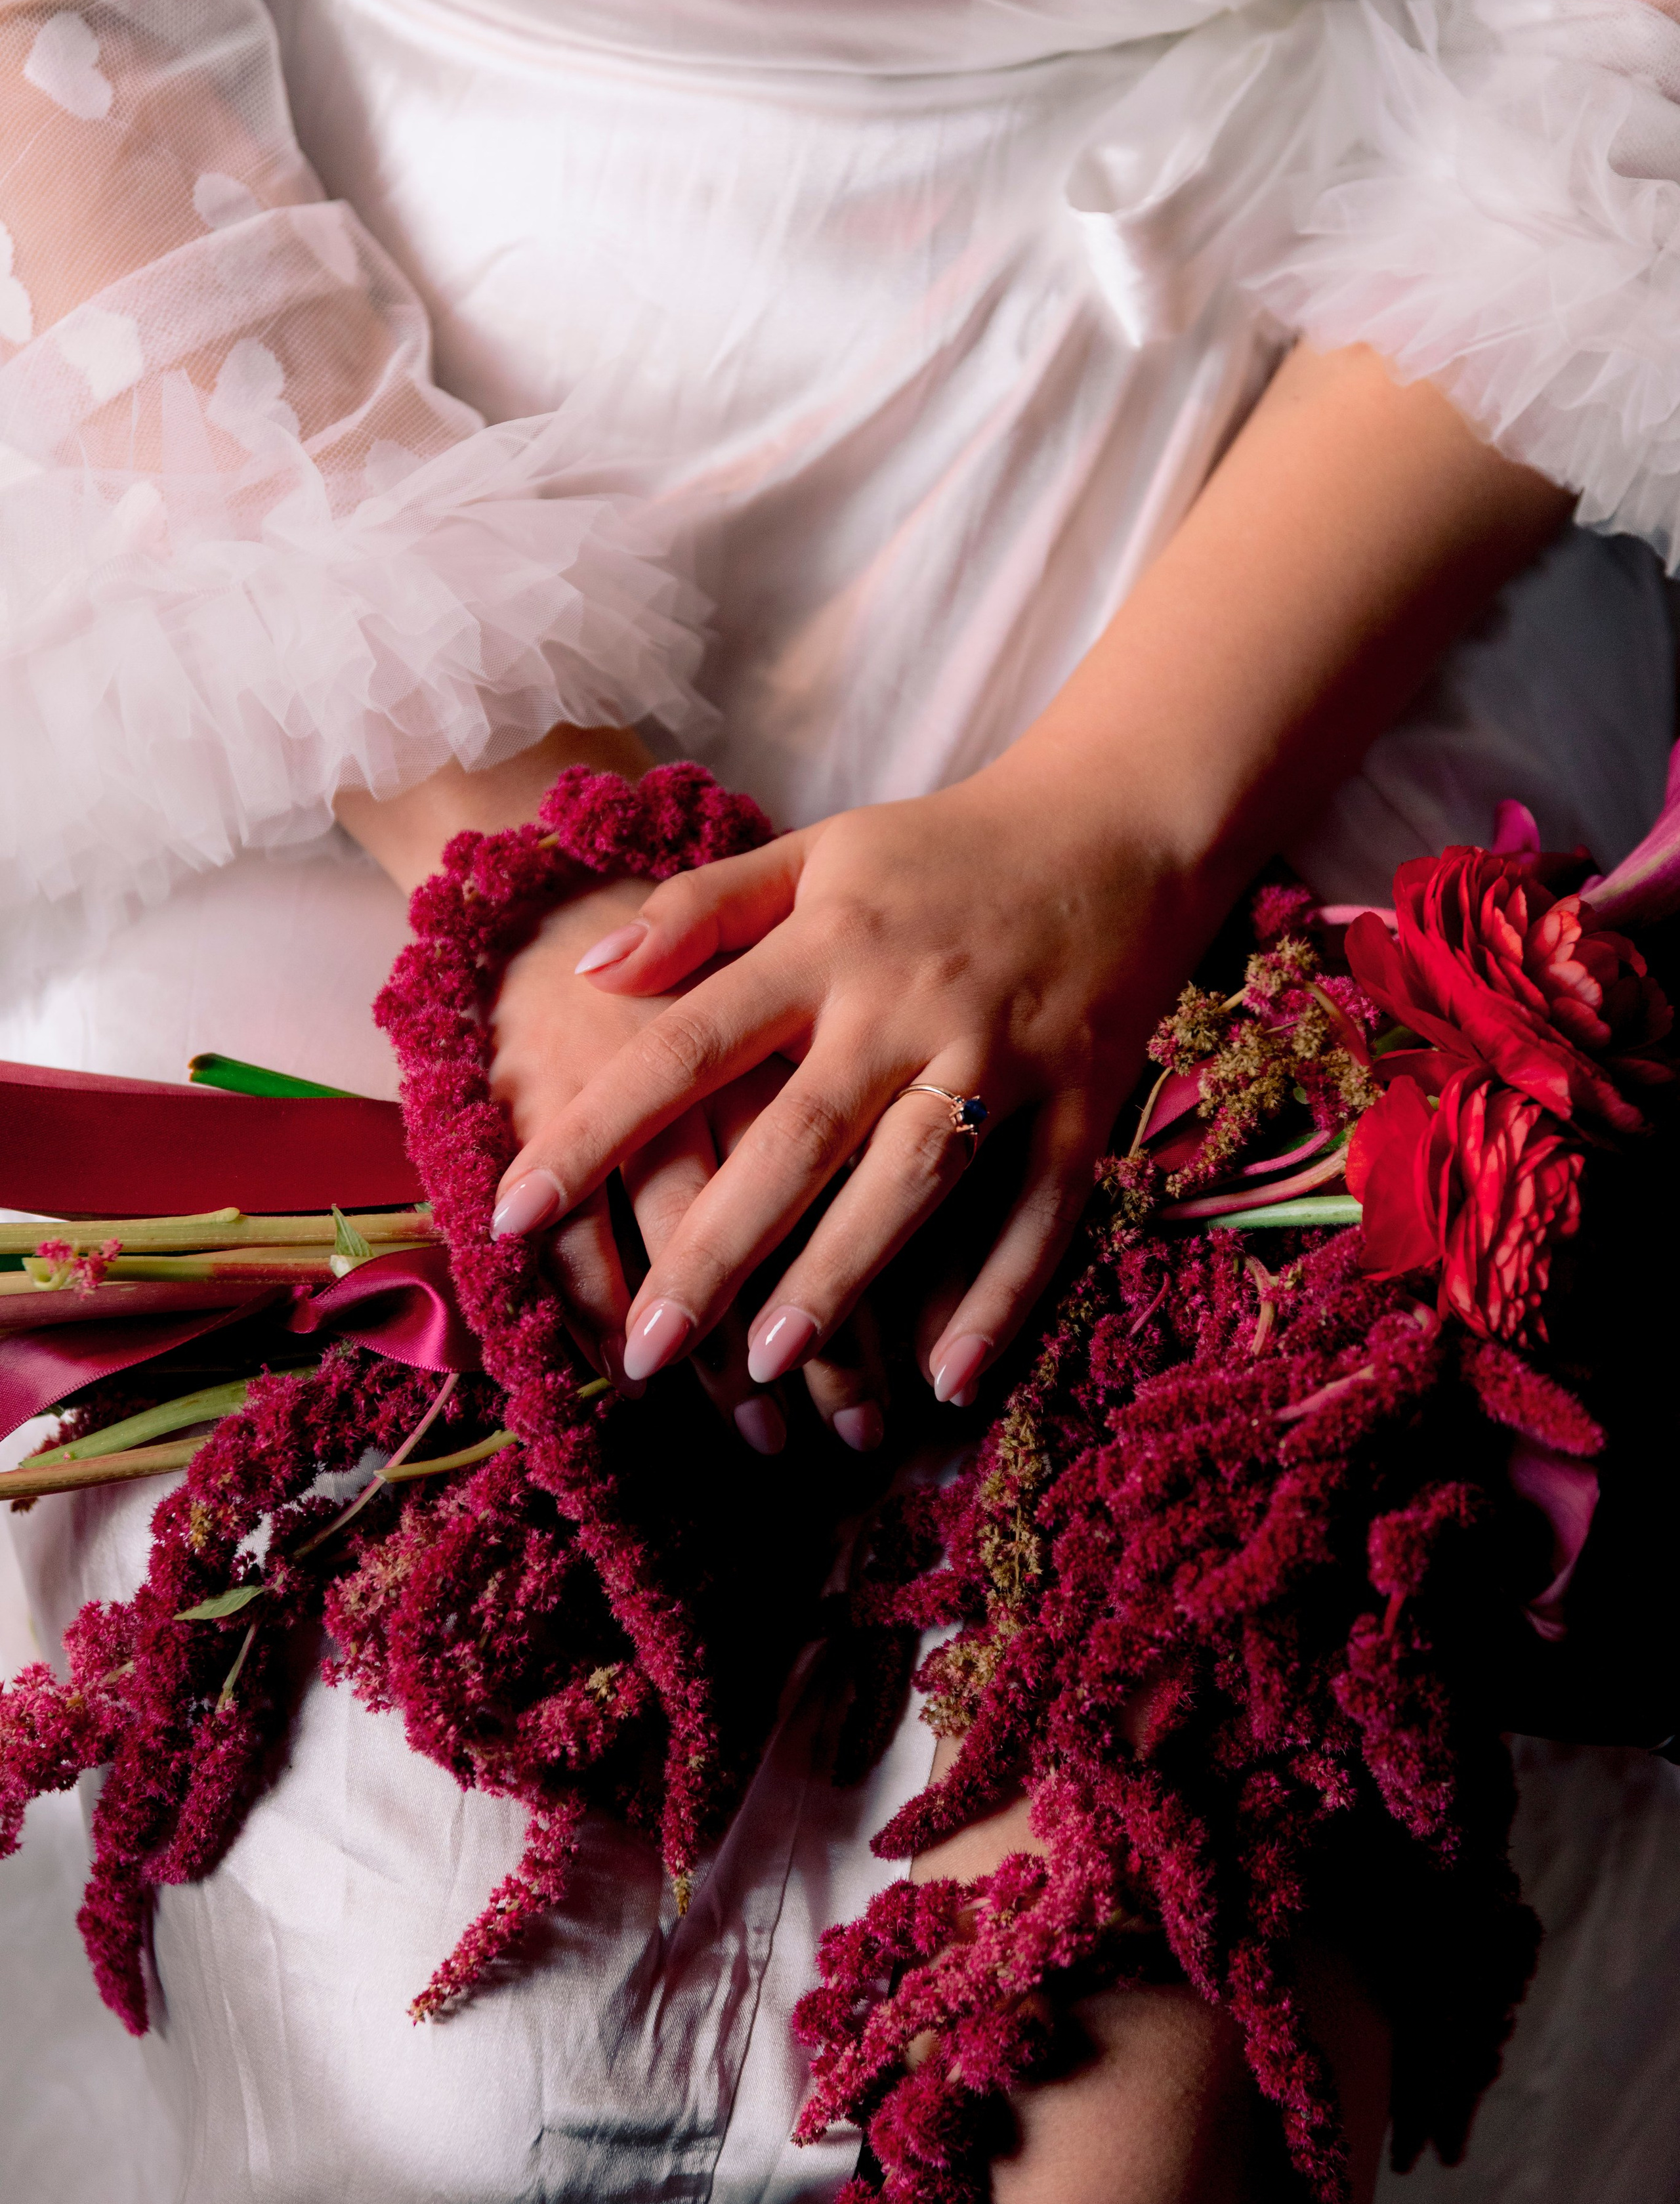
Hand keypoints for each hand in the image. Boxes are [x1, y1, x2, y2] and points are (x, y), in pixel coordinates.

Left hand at [491, 749, 1224, 1405]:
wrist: (1125, 822)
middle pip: (795, 1136)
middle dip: (714, 1247)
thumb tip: (586, 968)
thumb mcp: (818, 852)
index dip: (597, 1126)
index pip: (690, 1042)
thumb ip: (701, 908)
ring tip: (764, 1369)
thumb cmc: (947, 849)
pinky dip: (1000, 1298)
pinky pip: (1041, 1214)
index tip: (512, 1212)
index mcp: (828, 940)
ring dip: (841, 1279)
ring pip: (909, 1184)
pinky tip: (946, 1381)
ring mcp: (1000, 1056)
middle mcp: (906, 1003)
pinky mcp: (1084, 1099)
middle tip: (641, 1351)